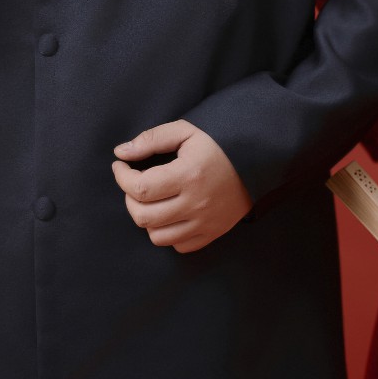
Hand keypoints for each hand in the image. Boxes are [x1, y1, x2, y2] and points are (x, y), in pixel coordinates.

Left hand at [111, 121, 251, 252]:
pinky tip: (170, 214)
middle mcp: (195, 204)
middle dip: (129, 198)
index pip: (140, 187)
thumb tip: (121, 152)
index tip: (121, 166)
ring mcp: (204, 223)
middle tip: (134, 183)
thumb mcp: (186, 132)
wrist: (257, 164)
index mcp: (188, 175)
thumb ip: (151, 139)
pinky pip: (178, 246)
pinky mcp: (211, 234)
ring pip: (156, 236)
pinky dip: (167, 233)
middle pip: (143, 216)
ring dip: (146, 218)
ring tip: (150, 200)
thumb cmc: (218, 146)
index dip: (122, 177)